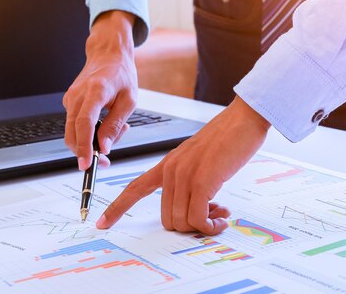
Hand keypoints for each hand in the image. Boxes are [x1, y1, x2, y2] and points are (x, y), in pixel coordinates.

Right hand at [63, 10, 136, 169]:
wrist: (108, 55)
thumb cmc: (121, 74)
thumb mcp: (130, 100)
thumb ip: (115, 125)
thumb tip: (104, 147)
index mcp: (96, 91)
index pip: (84, 123)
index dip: (83, 146)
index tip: (85, 163)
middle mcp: (78, 95)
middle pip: (72, 132)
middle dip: (86, 151)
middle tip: (105, 159)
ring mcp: (70, 98)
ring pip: (73, 131)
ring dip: (90, 141)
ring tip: (114, 132)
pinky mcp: (69, 102)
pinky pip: (75, 124)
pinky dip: (88, 131)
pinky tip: (105, 123)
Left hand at [95, 96, 270, 234]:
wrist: (244, 119)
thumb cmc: (228, 137)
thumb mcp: (200, 158)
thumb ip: (192, 180)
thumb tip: (198, 208)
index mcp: (168, 163)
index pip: (135, 188)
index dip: (117, 208)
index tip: (102, 223)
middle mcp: (172, 170)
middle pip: (167, 218)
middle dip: (189, 225)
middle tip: (212, 216)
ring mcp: (185, 175)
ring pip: (182, 222)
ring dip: (204, 226)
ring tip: (221, 213)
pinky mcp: (202, 181)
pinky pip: (198, 219)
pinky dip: (211, 226)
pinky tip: (223, 217)